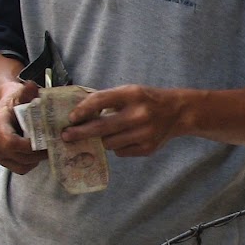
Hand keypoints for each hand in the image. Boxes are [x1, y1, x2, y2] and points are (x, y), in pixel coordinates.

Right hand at [0, 77, 44, 173]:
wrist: (7, 108)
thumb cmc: (16, 100)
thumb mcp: (22, 93)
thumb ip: (28, 91)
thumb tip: (32, 86)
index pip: (10, 141)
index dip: (28, 146)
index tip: (44, 142)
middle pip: (15, 155)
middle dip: (36, 154)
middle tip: (52, 147)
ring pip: (18, 164)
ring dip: (35, 160)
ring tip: (46, 150)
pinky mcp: (0, 158)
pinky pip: (17, 168)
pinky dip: (29, 164)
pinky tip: (36, 155)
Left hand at [65, 85, 185, 156]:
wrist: (178, 112)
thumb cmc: (147, 100)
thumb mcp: (129, 92)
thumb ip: (106, 100)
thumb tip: (78, 113)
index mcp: (132, 95)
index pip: (100, 101)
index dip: (82, 110)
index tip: (71, 118)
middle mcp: (138, 114)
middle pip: (101, 128)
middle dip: (80, 133)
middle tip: (66, 136)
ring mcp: (144, 134)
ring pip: (109, 143)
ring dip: (102, 140)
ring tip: (104, 134)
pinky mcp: (148, 148)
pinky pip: (121, 152)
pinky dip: (118, 146)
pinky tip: (125, 138)